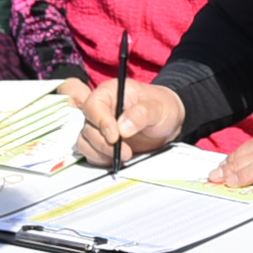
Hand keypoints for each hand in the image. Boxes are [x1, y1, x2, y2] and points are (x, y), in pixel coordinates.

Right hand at [73, 74, 187, 164]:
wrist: (167, 122)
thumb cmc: (161, 107)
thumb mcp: (157, 107)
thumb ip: (141, 114)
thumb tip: (122, 128)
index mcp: (110, 93)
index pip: (94, 105)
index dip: (101, 121)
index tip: (115, 136)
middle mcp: (100, 109)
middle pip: (88, 127)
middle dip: (104, 143)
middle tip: (126, 152)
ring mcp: (99, 127)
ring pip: (85, 141)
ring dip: (101, 152)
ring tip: (125, 156)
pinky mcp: (101, 143)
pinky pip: (91, 153)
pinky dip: (101, 159)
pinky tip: (117, 159)